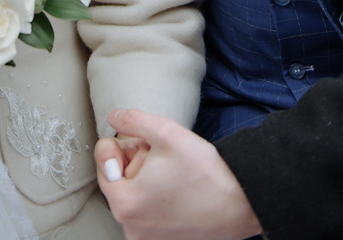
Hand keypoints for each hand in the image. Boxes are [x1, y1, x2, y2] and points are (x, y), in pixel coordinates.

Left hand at [95, 109, 262, 239]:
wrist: (239, 204)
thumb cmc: (205, 173)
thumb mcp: (166, 132)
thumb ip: (132, 120)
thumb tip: (113, 116)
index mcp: (125, 202)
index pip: (103, 161)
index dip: (121, 144)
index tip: (141, 142)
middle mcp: (130, 226)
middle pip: (118, 178)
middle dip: (135, 160)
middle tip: (161, 156)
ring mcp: (145, 237)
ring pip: (133, 192)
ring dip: (146, 177)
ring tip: (172, 172)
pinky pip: (146, 210)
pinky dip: (155, 195)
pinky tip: (175, 187)